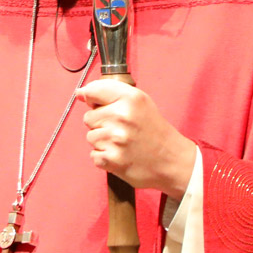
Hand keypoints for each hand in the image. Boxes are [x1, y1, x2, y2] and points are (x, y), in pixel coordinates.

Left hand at [78, 78, 196, 196]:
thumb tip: (80, 93)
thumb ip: (111, 93)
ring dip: (102, 141)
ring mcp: (116, 139)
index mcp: (131, 99)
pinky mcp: (112, 160)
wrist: (172, 161)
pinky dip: (104, 157)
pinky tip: (120, 154)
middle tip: (121, 129)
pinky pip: (94, 155)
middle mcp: (122, 116)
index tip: (94, 102)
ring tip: (122, 143)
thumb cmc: (155, 132)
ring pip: (90, 137)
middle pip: (89, 117)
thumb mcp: (141, 102)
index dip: (91, 98)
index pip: (93, 91)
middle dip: (101, 123)